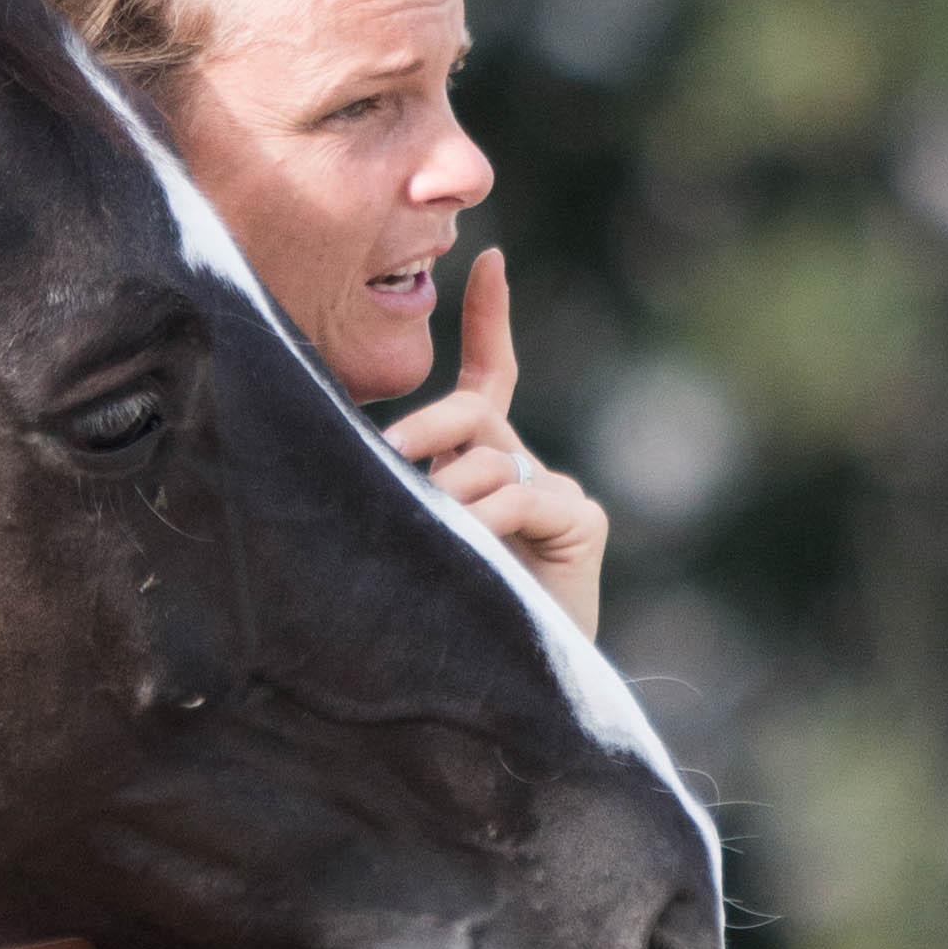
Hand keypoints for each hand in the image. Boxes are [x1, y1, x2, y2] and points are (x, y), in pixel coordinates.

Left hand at [385, 250, 611, 638]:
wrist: (509, 691)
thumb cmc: (445, 618)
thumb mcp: (413, 542)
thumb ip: (403, 495)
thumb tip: (365, 457)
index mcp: (483, 465)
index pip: (489, 377)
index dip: (491, 318)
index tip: (491, 257)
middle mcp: (523, 469)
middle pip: (472, 411)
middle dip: (428, 425)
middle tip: (390, 457)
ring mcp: (557, 494)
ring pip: (488, 460)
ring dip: (448, 497)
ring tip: (432, 536)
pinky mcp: (583, 522)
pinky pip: (521, 498)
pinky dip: (488, 518)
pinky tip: (474, 541)